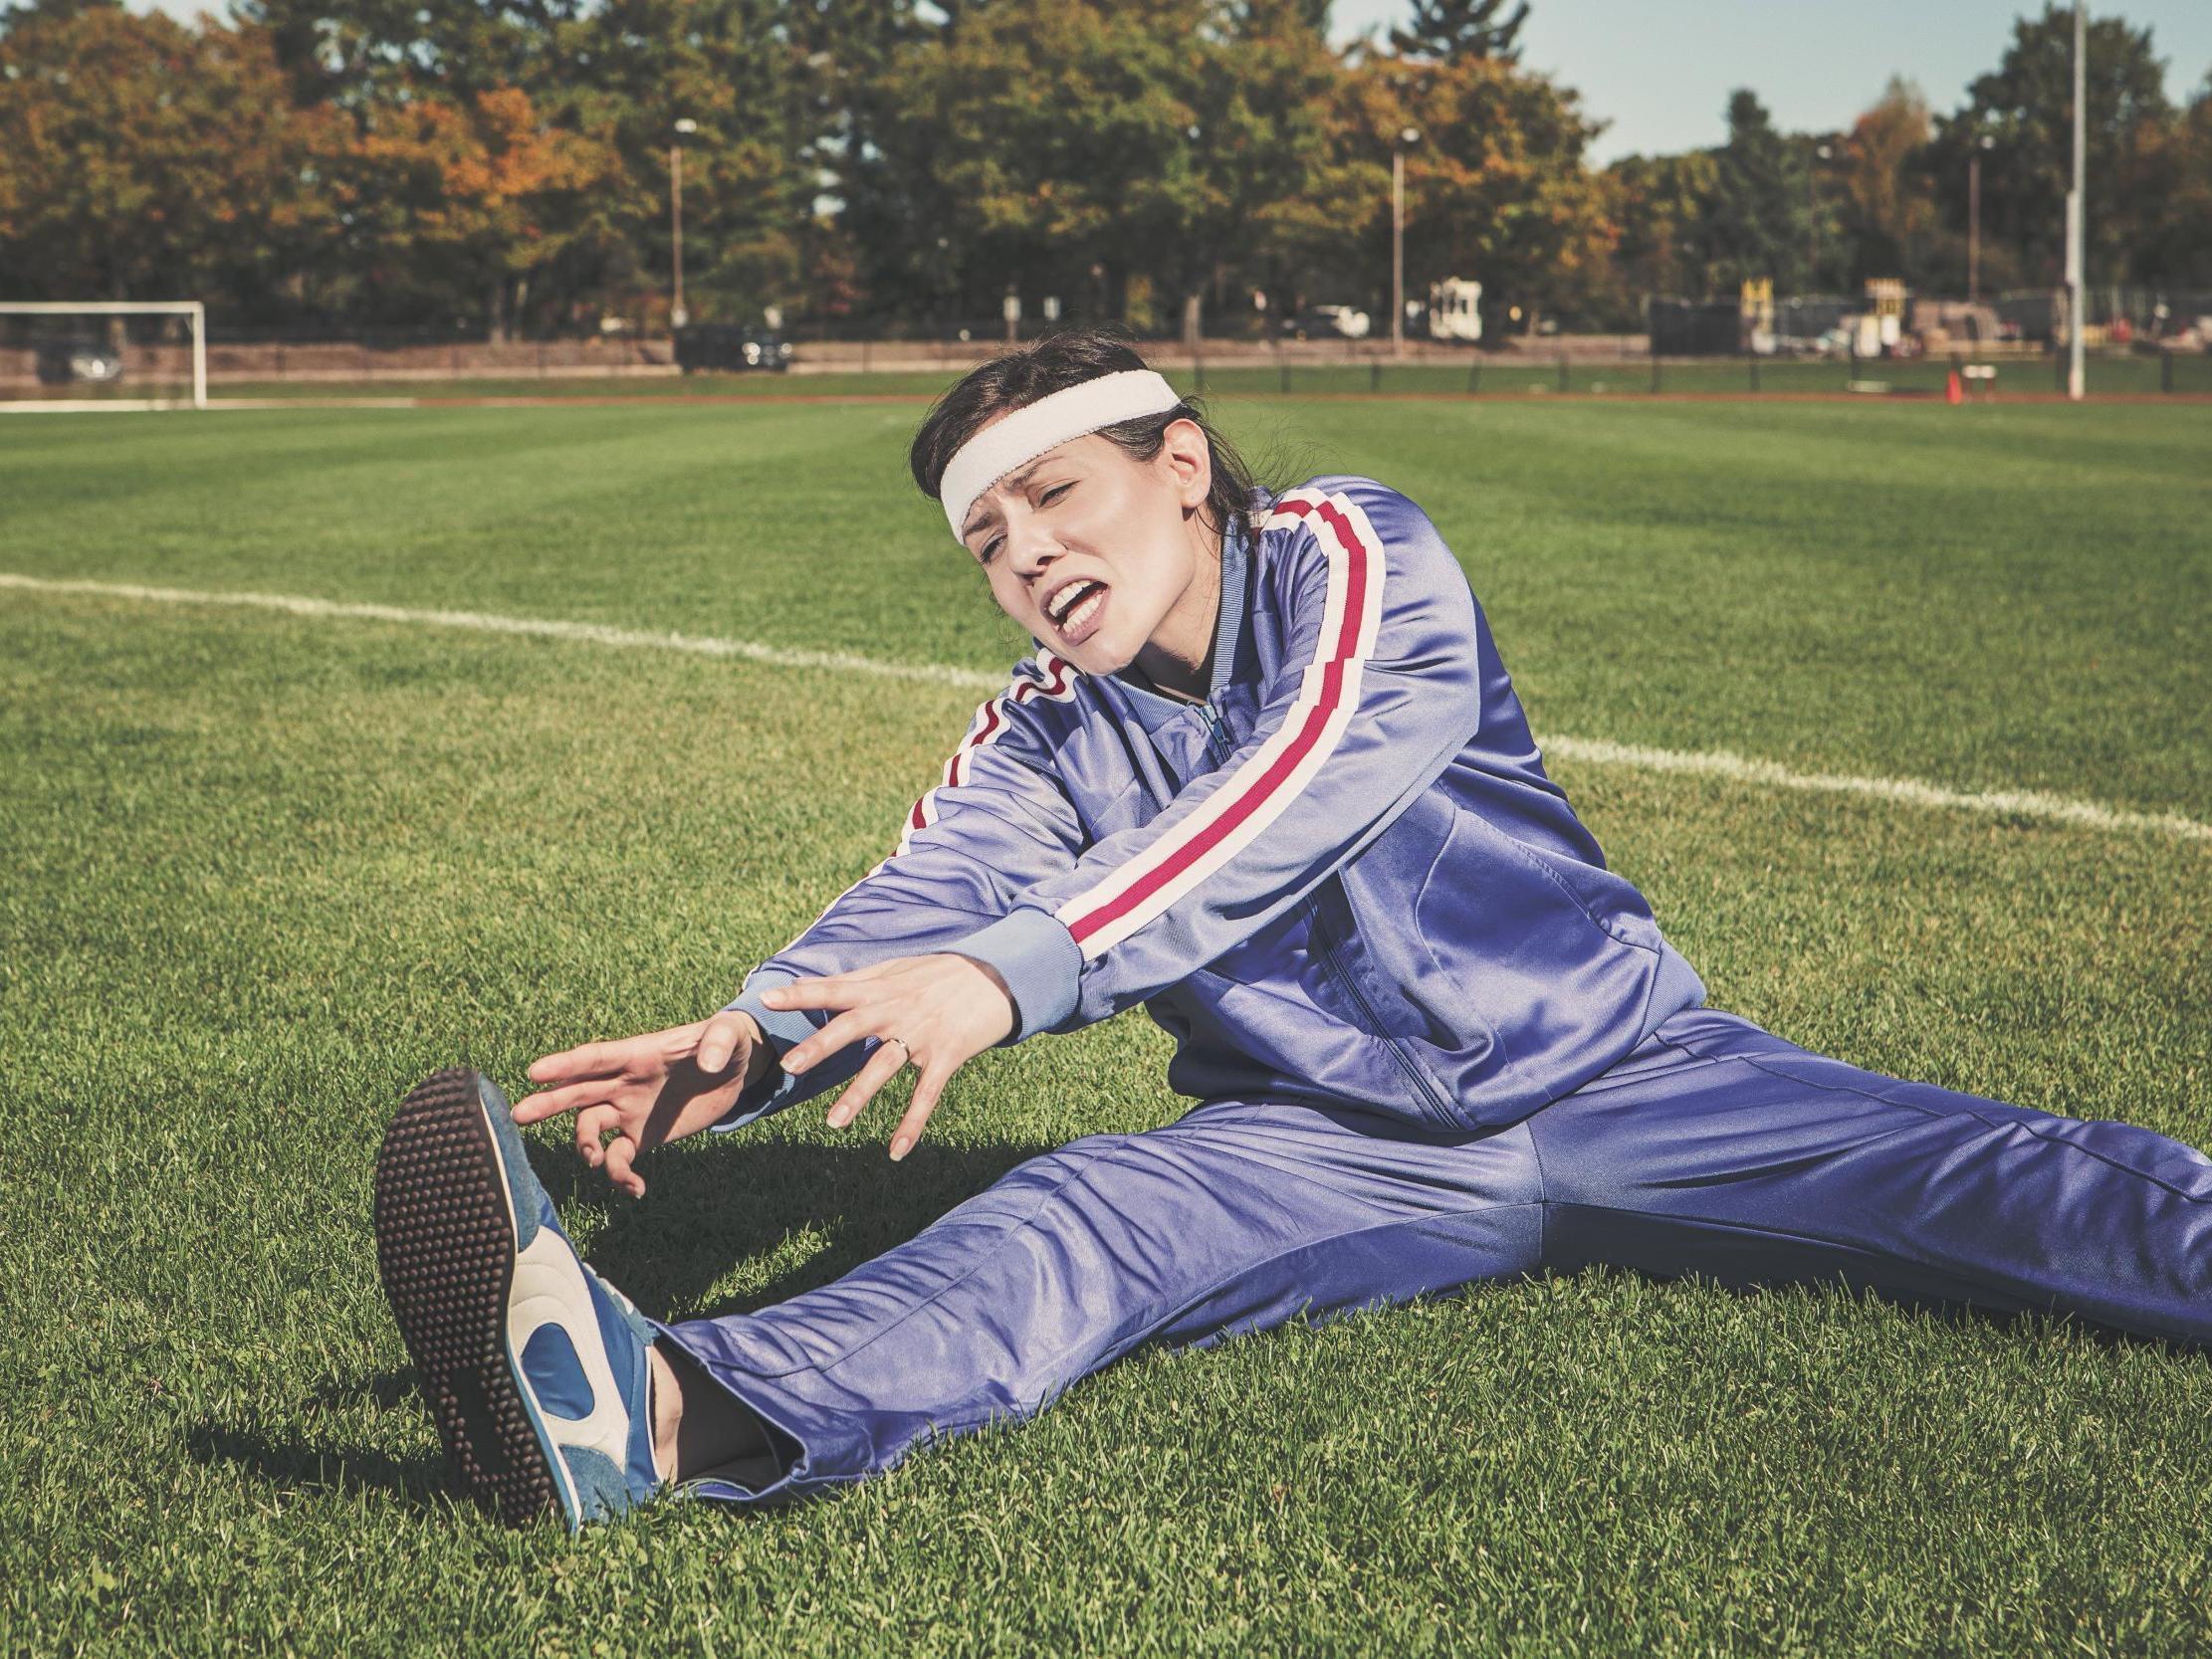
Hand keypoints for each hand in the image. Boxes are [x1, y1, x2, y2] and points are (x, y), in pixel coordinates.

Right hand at [512, 1012, 771, 1197]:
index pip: (595, 1058)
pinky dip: (620, 1175)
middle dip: (548, 1103)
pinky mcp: (643, 1135)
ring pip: (590, 1127)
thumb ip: (718, 1043)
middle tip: (518, 1116)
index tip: (534, 1072)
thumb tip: (709, 1063)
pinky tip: (636, 1189)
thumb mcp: (728, 1034)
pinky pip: (619, 1157)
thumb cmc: (726, 1041)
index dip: (565, 1065)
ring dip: (585, 1145)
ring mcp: (629, 1110)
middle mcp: (624, 1082)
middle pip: (577, 1092)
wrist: (735, 1069)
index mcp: (637, 1053)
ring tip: (597, 1159)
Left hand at [766, 953, 1015, 1160]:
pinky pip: (926, 1095)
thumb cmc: (942, 973)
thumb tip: (808, 984)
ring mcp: (922, 1034)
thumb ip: (854, 980)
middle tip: (789, 1067)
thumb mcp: (897, 969)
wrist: (998, 977)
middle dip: (820, 1048)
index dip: (801, 994)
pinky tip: (895, 1151)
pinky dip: (911, 1124)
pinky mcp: (947, 1055)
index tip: (767, 1000)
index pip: (834, 989)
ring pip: (884, 1066)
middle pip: (852, 1028)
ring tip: (834, 1123)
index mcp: (882, 989)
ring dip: (858, 1095)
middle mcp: (897, 1010)